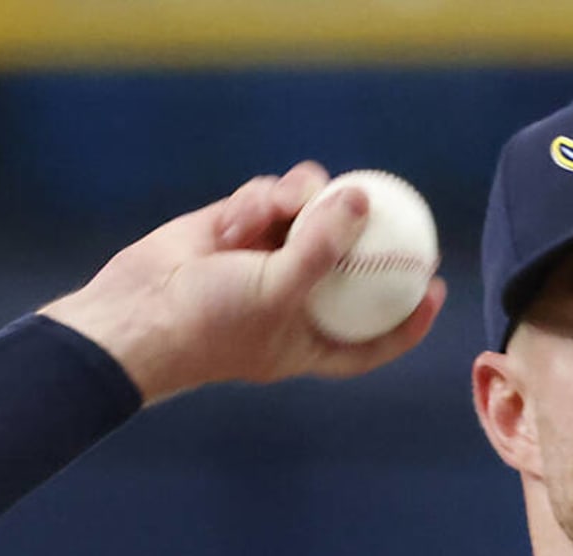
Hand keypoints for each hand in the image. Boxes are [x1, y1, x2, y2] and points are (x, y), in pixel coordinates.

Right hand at [39, 162, 447, 404]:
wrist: (136, 312)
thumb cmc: (211, 324)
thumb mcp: (280, 292)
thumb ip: (324, 248)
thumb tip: (362, 199)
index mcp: (310, 338)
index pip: (372, 336)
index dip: (407, 317)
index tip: (436, 288)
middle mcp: (293, 299)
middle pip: (347, 262)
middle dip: (365, 234)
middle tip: (392, 207)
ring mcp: (264, 260)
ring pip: (308, 216)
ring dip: (302, 202)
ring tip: (288, 201)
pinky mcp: (234, 228)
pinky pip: (268, 200)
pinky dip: (260, 199)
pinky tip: (239, 215)